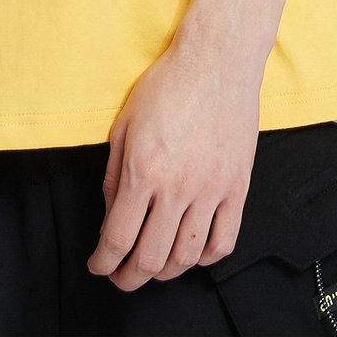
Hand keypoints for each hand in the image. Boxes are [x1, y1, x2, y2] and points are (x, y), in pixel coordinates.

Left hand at [86, 31, 261, 292]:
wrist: (216, 60)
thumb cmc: (169, 83)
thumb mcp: (124, 123)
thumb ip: (114, 174)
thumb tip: (111, 212)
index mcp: (144, 170)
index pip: (118, 237)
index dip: (104, 262)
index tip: (98, 265)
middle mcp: (178, 186)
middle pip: (151, 258)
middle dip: (129, 277)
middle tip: (121, 275)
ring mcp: (211, 189)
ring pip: (186, 257)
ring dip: (165, 272)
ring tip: (153, 267)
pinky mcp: (237, 187)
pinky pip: (224, 241)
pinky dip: (206, 259)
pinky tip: (192, 253)